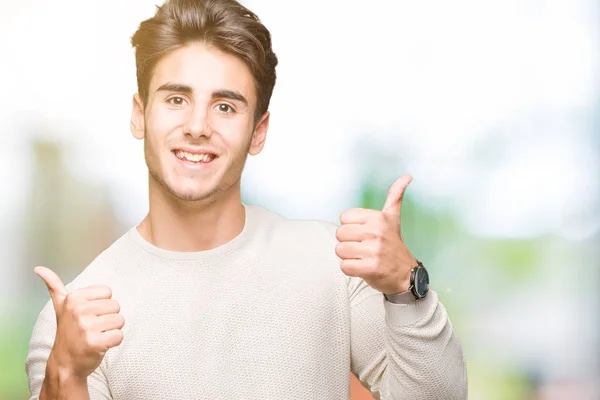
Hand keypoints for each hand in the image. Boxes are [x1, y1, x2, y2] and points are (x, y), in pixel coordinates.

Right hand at [34, 266, 124, 380]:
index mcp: (74, 298)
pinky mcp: (95, 343)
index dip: (102, 304)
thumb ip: (54, 286)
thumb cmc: (67, 331)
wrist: (64, 363)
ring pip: (120, 321)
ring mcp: (86, 327)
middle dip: (108, 318)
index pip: (108, 292)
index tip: (89, 314)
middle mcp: (79, 310)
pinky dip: (114, 342)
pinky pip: (119, 336)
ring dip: (112, 330)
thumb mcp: (60, 306)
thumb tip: (39, 268)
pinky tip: (100, 345)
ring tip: (96, 335)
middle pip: (116, 306)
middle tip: (92, 328)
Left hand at [335, 175, 417, 293]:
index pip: (343, 218)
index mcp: (378, 217)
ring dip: (349, 257)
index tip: (365, 234)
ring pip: (340, 250)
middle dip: (348, 243)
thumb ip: (395, 196)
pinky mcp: (371, 268)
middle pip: (339, 234)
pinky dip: (351, 269)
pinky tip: (363, 267)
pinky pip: (344, 266)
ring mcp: (374, 250)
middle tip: (364, 247)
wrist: (406, 274)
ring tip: (363, 257)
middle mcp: (376, 231)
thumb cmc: (394, 244)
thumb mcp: (393, 218)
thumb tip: (407, 176)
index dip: (351, 228)